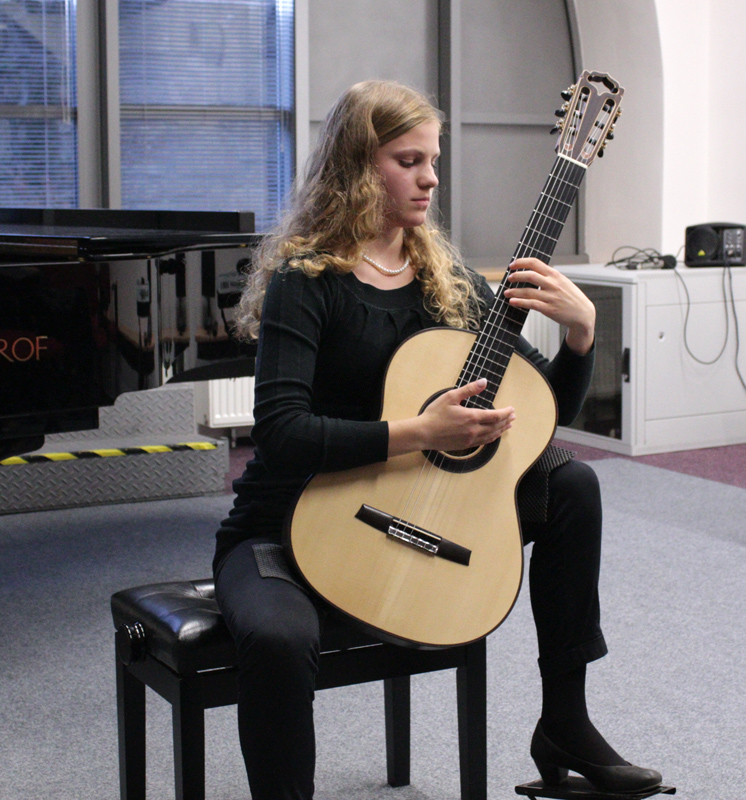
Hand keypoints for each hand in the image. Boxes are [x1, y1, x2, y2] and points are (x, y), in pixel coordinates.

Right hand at [388, 379, 514, 456]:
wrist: (423, 433)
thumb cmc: (435, 414)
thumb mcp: (451, 397)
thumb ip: (469, 389)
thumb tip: (484, 382)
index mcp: (472, 417)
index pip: (496, 416)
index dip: (506, 413)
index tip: (512, 409)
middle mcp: (474, 430)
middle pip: (496, 426)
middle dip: (506, 421)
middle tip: (513, 416)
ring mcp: (470, 439)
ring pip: (491, 436)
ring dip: (502, 430)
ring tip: (508, 426)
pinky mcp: (465, 445)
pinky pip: (484, 442)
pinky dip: (492, 437)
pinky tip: (494, 435)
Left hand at [503, 257, 595, 353]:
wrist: (583, 314)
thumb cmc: (571, 297)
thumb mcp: (563, 282)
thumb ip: (549, 277)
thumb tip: (531, 272)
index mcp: (555, 275)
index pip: (535, 263)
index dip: (521, 262)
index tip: (512, 265)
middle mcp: (553, 284)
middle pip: (530, 275)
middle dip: (516, 276)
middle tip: (509, 278)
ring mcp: (551, 297)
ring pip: (528, 291)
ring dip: (514, 291)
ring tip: (506, 292)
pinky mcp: (549, 309)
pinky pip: (531, 304)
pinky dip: (520, 302)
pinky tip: (512, 301)